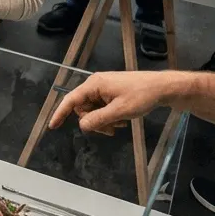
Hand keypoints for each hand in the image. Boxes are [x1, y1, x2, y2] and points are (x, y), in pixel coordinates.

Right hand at [49, 71, 172, 135]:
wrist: (162, 88)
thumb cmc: (141, 96)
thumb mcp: (120, 111)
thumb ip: (99, 119)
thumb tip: (82, 126)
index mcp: (94, 85)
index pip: (71, 100)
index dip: (60, 113)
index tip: (52, 126)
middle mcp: (95, 85)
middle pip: (83, 108)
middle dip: (94, 121)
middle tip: (110, 130)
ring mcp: (104, 88)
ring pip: (94, 109)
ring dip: (104, 120)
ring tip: (120, 124)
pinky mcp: (111, 92)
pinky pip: (102, 107)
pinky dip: (110, 116)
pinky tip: (122, 119)